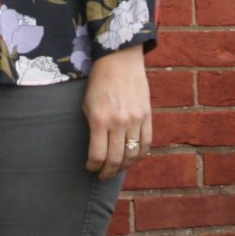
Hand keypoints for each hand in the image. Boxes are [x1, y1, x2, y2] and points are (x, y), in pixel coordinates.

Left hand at [83, 46, 151, 180]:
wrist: (120, 60)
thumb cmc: (99, 82)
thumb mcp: (87, 104)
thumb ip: (92, 127)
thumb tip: (95, 149)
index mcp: (99, 119)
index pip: (97, 155)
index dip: (93, 166)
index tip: (90, 168)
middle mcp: (118, 122)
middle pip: (115, 159)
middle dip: (107, 172)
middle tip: (103, 175)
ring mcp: (135, 119)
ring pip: (132, 154)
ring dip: (124, 166)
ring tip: (117, 168)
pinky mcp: (147, 115)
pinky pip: (146, 143)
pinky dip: (140, 154)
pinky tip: (132, 157)